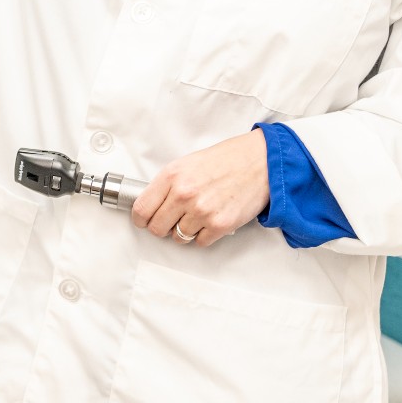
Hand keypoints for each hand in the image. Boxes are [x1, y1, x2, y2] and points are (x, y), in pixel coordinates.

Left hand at [131, 131, 270, 247]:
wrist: (259, 161)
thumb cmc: (226, 160)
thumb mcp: (187, 163)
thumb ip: (167, 184)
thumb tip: (151, 204)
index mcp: (172, 176)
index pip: (141, 209)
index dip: (141, 219)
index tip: (145, 221)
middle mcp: (184, 194)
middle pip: (157, 228)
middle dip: (162, 227)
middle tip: (172, 221)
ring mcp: (202, 211)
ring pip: (178, 238)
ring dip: (185, 231)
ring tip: (197, 216)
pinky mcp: (220, 225)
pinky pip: (200, 242)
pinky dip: (203, 235)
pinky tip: (210, 221)